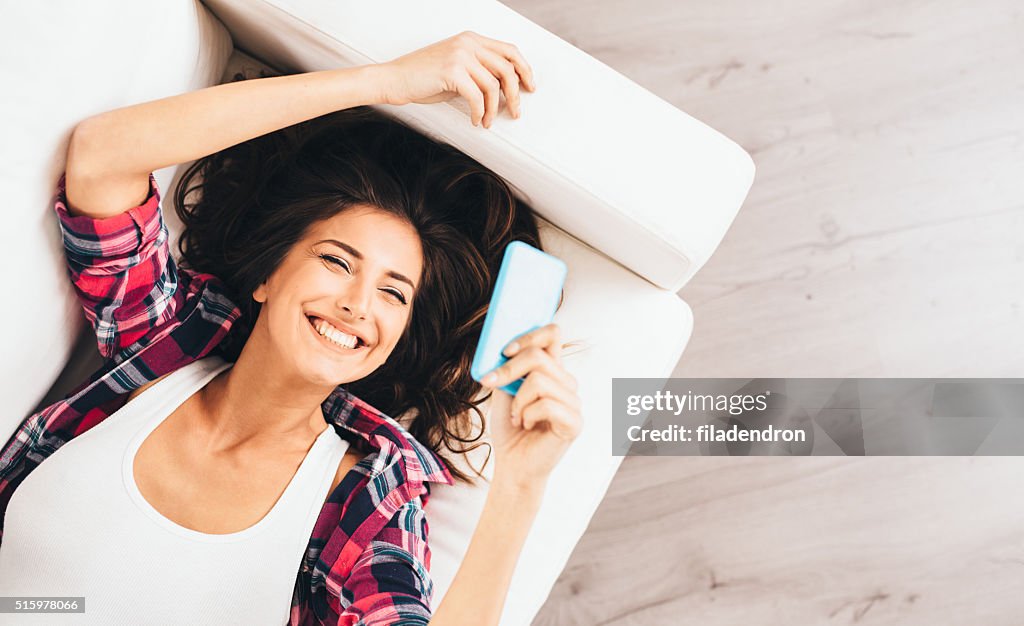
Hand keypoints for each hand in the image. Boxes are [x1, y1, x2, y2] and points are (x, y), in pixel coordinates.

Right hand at [375, 30, 535, 127]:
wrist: (395, 79)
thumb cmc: (423, 77)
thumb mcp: (456, 69)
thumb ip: (479, 72)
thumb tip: (504, 90)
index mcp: (471, 39)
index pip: (509, 51)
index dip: (524, 70)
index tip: (529, 87)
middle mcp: (468, 43)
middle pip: (507, 69)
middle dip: (515, 94)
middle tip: (515, 112)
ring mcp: (460, 55)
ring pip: (493, 86)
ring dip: (494, 109)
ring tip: (487, 121)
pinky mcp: (452, 71)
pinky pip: (477, 97)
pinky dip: (479, 113)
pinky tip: (475, 120)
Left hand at [480, 323, 581, 487]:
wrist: (513, 465)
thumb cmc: (510, 429)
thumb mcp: (503, 391)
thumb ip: (506, 368)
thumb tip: (500, 348)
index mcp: (552, 371)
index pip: (552, 335)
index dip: (530, 336)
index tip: (505, 350)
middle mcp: (567, 383)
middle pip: (539, 356)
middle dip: (508, 369)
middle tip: (489, 382)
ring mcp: (574, 402)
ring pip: (539, 380)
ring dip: (517, 400)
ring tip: (517, 416)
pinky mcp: (574, 422)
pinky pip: (546, 404)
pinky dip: (526, 415)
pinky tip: (526, 425)